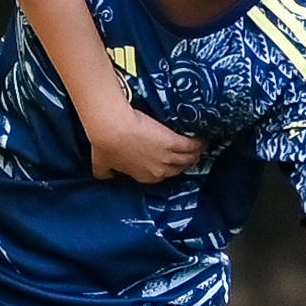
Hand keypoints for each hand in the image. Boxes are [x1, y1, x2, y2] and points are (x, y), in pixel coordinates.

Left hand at [85, 105, 204, 182]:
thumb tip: (105, 176)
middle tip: (189, 154)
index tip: (169, 163)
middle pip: (178, 168)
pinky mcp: (174, 142)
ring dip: (195, 154)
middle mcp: (159, 170)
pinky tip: (204, 139)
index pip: (161, 176)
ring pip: (188, 159)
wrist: (112, 129)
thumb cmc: (104, 144)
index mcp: (144, 176)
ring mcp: (168, 157)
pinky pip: (192, 146)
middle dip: (184, 163)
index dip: (167, 169)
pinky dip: (199, 143)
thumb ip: (104, 171)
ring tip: (201, 147)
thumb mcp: (101, 162)